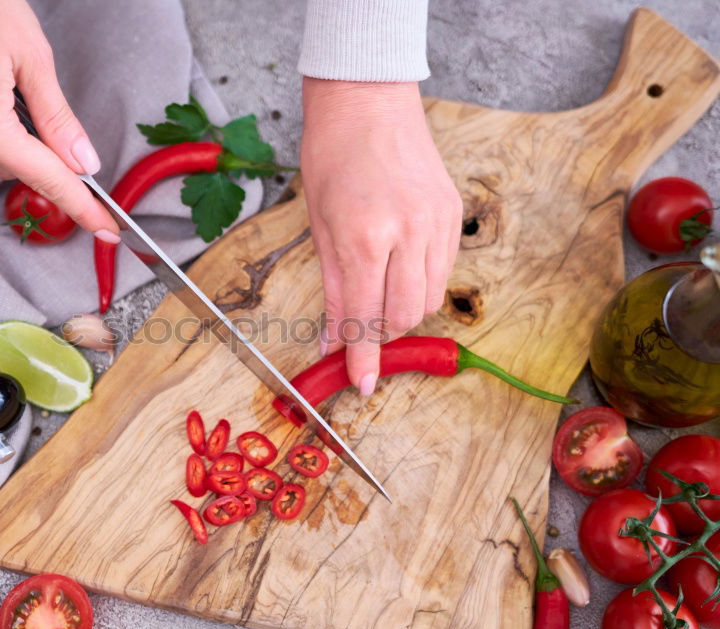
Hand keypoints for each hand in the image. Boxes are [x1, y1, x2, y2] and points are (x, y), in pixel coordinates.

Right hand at [0, 0, 118, 240]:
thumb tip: (82, 160)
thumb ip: (57, 116)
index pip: (46, 179)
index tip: (106, 228)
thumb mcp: (30, 55)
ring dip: (15, 142)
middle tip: (78, 160)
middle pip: (14, 167)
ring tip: (29, 106)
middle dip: (47, 166)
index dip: (81, 206)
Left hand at [301, 78, 461, 394]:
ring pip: (428, 298)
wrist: (367, 102)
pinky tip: (401, 266)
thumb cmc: (330, 158)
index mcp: (362, 237)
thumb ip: (331, 288)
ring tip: (379, 291)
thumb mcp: (318, 226)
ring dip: (402, 309)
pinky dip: (421, 282)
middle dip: (382, 335)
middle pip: (404, 315)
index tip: (361, 384)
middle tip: (362, 332)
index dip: (361, 357)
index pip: (364, 316)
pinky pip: (443, 270)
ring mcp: (436, 223)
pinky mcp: (452, 213)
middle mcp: (406, 233)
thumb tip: (330, 341)